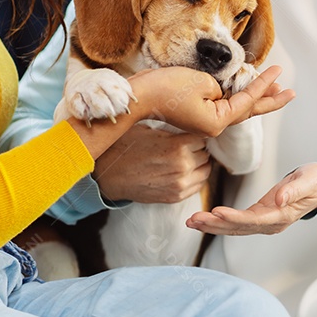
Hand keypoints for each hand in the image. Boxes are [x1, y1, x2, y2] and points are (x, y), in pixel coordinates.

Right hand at [94, 125, 210, 203]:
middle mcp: (182, 166)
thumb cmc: (126, 148)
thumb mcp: (148, 128)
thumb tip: (190, 120)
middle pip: (206, 153)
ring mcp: (180, 184)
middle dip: (198, 147)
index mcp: (177, 146)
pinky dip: (195, 176)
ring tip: (187, 157)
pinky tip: (184, 170)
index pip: (203, 136)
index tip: (190, 131)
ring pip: (206, 169)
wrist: (109, 175)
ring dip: (200, 162)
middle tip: (188, 144)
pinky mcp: (176, 196)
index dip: (196, 132)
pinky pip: (199, 185)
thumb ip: (173, 127)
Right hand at [132, 65, 293, 137]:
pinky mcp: (194, 116)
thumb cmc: (166, 88)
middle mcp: (212, 127)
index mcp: (217, 121)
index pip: (248, 100)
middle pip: (248, 111)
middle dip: (270, 100)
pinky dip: (235, 97)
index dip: (264, 84)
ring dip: (254, 97)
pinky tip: (241, 89)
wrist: (137, 97)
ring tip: (273, 88)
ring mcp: (203, 123)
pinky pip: (221, 107)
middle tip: (290, 93)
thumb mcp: (201, 82)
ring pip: (236, 109)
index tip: (279, 71)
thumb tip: (222, 91)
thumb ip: (220, 87)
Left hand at [186, 163, 316, 235]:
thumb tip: (278, 200)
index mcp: (281, 216)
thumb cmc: (316, 181)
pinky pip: (236, 222)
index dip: (234, 218)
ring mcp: (264, 222)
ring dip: (212, 225)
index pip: (253, 220)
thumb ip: (294, 190)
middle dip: (214, 225)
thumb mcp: (308, 181)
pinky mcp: (259, 215)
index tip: (216, 212)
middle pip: (238, 228)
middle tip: (193, 220)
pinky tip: (204, 218)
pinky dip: (218, 220)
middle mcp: (270, 224)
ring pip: (234, 228)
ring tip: (191, 221)